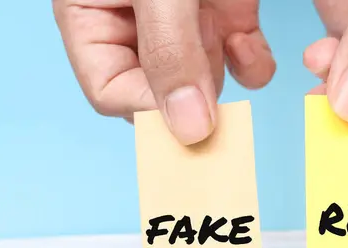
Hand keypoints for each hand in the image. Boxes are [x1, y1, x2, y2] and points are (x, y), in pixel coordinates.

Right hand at [53, 0, 275, 144]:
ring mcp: (186, 25)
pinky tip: (247, 45)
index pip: (112, 92)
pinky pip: (242, 61)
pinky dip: (252, 62)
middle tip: (221, 111)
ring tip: (228, 43)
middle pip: (163, 95)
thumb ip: (169, 52)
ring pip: (207, 83)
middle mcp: (140, 30)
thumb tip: (188, 130)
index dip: (148, 111)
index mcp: (94, 20)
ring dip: (224, 78)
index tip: (186, 124)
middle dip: (194, 100)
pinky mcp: (227, 17)